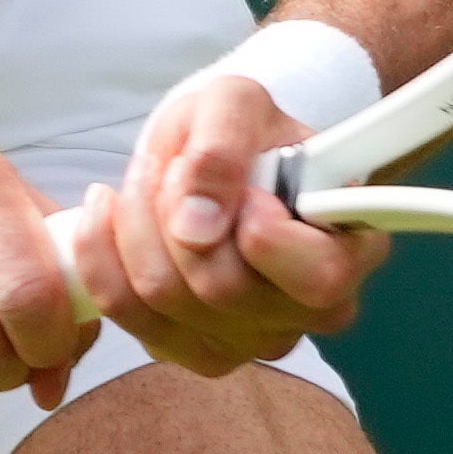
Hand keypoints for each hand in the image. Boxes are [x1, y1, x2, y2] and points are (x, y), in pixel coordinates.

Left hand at [59, 70, 384, 379]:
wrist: (216, 157)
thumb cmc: (244, 132)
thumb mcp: (236, 103)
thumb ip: (223, 145)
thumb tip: (196, 225)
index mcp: (352, 253)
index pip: (317, 277)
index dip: (263, 231)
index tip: (247, 187)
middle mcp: (310, 313)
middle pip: (221, 288)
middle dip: (176, 209)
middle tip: (177, 165)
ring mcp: (251, 341)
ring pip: (163, 298)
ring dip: (136, 223)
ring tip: (150, 179)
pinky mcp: (190, 349)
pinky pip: (124, 312)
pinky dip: (100, 253)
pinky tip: (108, 211)